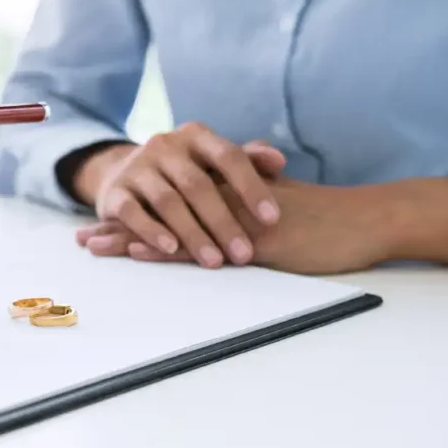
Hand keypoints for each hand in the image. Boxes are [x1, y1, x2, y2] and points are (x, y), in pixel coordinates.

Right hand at [72, 123, 286, 267]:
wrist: (122, 174)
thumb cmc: (182, 173)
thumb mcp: (212, 163)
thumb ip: (247, 160)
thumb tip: (279, 161)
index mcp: (195, 136)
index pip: (228, 156)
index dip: (251, 187)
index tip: (272, 219)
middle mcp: (165, 146)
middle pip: (198, 184)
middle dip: (223, 222)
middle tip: (243, 254)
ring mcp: (137, 168)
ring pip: (167, 201)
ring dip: (193, 233)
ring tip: (213, 261)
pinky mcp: (114, 193)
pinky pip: (133, 212)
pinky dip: (152, 231)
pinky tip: (171, 250)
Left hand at [77, 177, 392, 274]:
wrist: (366, 221)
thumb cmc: (325, 220)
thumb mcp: (278, 205)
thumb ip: (246, 201)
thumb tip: (223, 209)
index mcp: (226, 195)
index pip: (170, 201)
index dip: (137, 210)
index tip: (102, 220)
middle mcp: (224, 203)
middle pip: (160, 212)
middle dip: (119, 225)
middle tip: (81, 237)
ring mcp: (235, 220)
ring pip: (172, 227)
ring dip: (130, 237)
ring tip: (92, 247)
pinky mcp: (252, 242)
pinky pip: (204, 246)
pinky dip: (168, 249)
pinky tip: (139, 252)